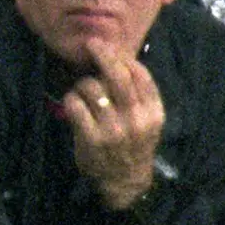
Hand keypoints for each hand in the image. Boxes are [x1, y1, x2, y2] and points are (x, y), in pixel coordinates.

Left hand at [59, 46, 166, 212]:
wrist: (125, 181)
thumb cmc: (134, 144)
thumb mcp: (149, 121)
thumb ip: (139, 95)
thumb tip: (119, 57)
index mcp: (153, 112)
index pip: (140, 75)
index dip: (123, 56)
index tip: (111, 45)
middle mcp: (135, 119)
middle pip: (117, 76)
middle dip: (102, 53)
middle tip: (91, 42)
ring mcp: (113, 130)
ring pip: (92, 87)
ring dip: (82, 84)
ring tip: (83, 92)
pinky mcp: (91, 139)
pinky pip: (75, 104)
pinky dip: (71, 99)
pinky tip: (73, 104)